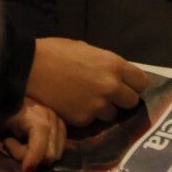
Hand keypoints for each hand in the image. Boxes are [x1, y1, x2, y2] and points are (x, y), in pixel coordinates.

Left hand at [0, 98, 65, 171]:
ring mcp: (57, 121)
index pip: (42, 133)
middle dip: (30, 157)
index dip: (35, 154)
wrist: (4, 101)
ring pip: (54, 153)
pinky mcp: (60, 127)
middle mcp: (49, 115)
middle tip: (10, 145)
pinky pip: (58, 150)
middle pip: (49, 151)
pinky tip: (29, 146)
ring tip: (19, 143)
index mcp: (32, 112)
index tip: (25, 170)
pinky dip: (44, 154)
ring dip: (36, 156)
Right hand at [26, 38, 149, 125]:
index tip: (126, 85)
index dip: (133, 84)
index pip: (141, 82)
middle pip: (131, 102)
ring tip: (87, 99)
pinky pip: (92, 121)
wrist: (30, 67)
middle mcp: (111, 87)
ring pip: (112, 114)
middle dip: (121, 99)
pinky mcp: (82, 120)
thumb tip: (117, 76)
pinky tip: (74, 105)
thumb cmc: (58, 52)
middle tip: (107, 94)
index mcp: (114, 65)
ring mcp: (97, 106)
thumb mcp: (89, 50)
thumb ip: (107, 65)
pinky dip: (86, 115)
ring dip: (104, 109)